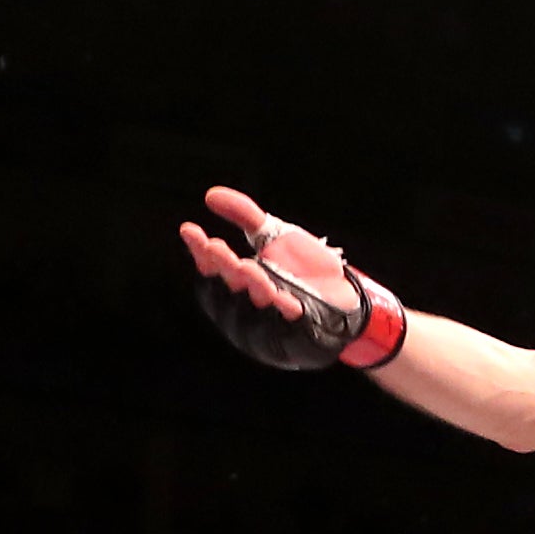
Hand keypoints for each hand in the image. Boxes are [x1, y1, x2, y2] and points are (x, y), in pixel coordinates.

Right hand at [179, 186, 357, 323]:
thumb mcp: (272, 236)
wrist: (344, 294)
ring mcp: (271, 329)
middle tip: (219, 248)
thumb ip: (245, 215)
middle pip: (226, 296)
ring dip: (251, 290)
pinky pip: (288, 330)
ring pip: (254, 315)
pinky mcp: (299, 337)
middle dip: (223, 271)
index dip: (199, 255)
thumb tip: (211, 196)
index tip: (190, 230)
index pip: (209, 275)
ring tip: (250, 269)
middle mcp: (245, 314)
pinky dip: (284, 314)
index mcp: (234, 291)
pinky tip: (284, 298)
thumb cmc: (301, 269)